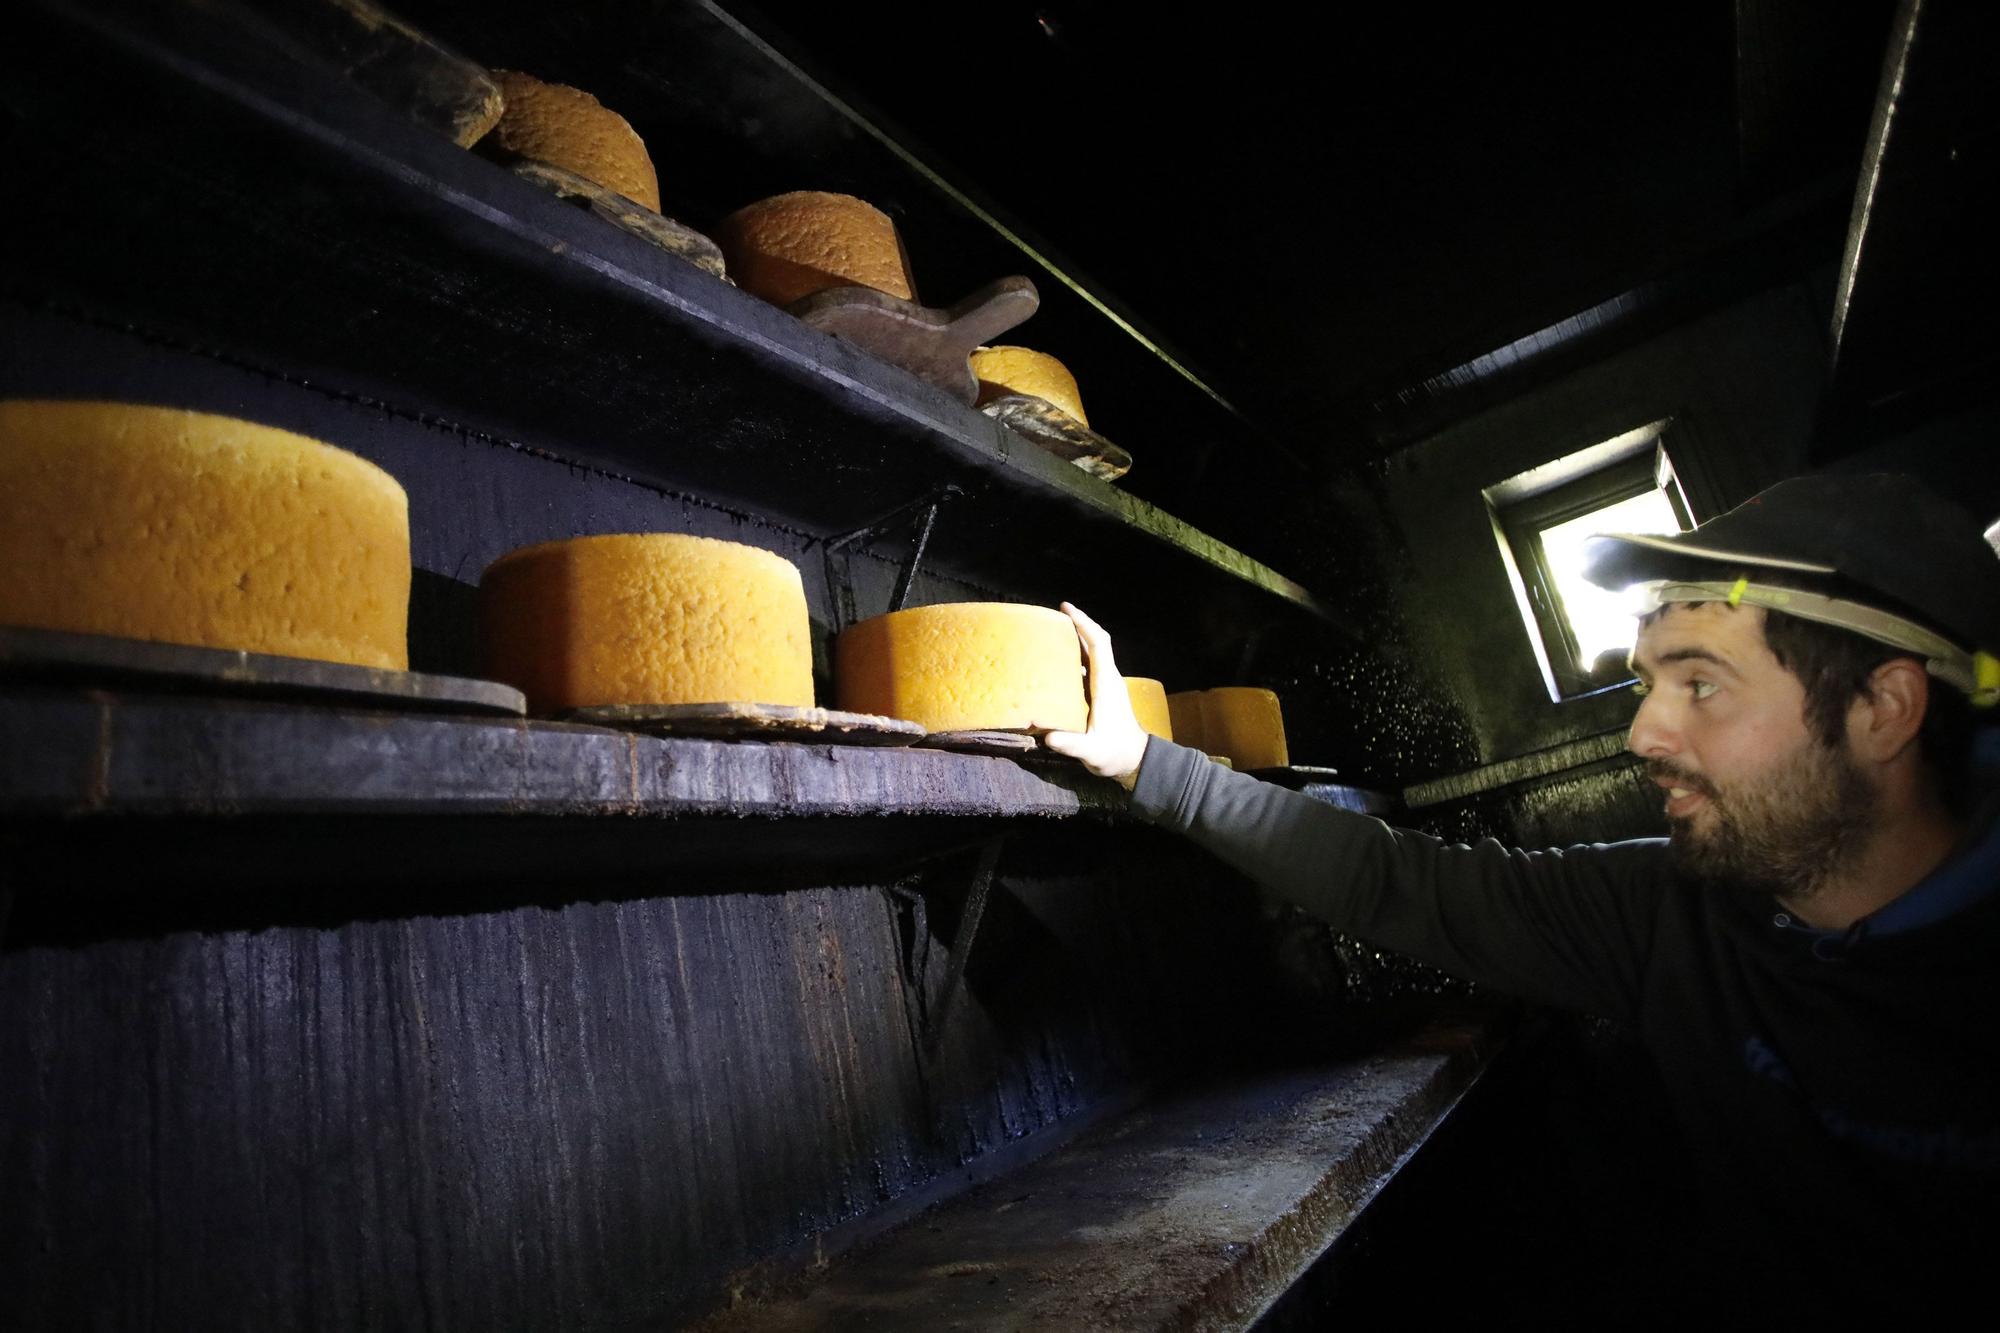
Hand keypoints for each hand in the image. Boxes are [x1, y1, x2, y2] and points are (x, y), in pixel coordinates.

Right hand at [1044, 602, 1148, 787]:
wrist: (1134, 760)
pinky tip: (1060, 659)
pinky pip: (1091, 664)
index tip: (1066, 609)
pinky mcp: (1104, 692)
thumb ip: (1072, 745)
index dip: (1083, 624)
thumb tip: (1050, 737)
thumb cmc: (1114, 753)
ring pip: (1095, 652)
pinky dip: (1078, 654)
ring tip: (1054, 632)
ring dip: (1078, 637)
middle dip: (1079, 623)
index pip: (1098, 645)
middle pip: (1097, 641)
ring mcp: (1108, 684)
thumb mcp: (1091, 752)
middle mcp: (1109, 679)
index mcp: (1106, 685)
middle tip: (1055, 614)